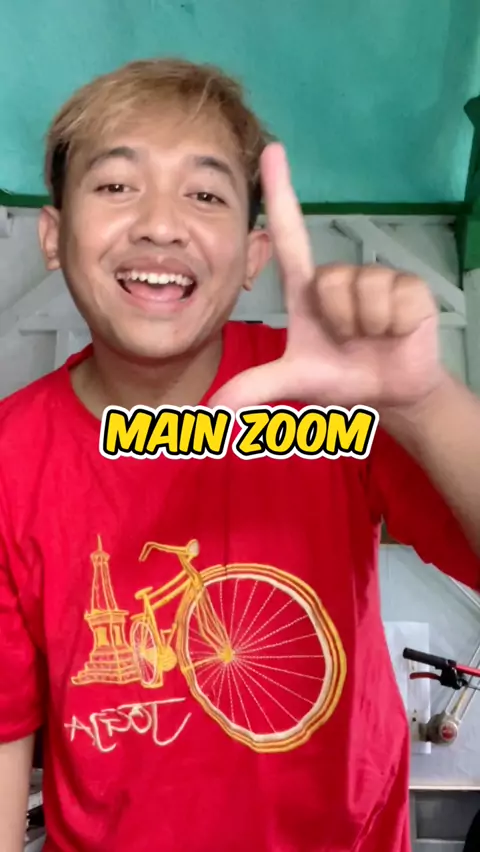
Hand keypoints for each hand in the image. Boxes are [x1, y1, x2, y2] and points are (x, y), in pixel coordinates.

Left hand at [209, 143, 444, 410]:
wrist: (389, 393)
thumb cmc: (339, 376)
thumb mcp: (295, 380)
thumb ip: (254, 389)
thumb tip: (213, 410)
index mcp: (307, 289)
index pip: (290, 233)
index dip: (280, 192)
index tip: (272, 150)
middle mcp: (339, 276)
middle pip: (330, 283)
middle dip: (338, 321)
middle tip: (347, 340)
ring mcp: (376, 279)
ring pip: (362, 292)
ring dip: (365, 326)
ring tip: (371, 337)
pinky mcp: (410, 289)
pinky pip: (394, 301)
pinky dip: (393, 326)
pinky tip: (395, 332)